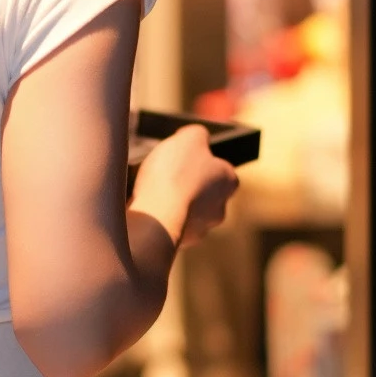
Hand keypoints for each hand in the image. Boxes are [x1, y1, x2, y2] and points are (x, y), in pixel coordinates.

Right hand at [131, 123, 239, 247]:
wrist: (155, 214)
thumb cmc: (175, 173)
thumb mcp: (189, 138)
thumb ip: (197, 133)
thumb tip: (198, 136)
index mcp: (229, 182)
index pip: (222, 169)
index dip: (203, 160)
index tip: (186, 156)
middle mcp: (220, 209)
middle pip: (205, 192)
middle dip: (188, 183)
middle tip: (166, 172)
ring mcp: (200, 229)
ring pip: (187, 210)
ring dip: (173, 201)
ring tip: (150, 188)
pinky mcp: (178, 243)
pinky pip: (169, 224)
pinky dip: (160, 216)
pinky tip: (146, 206)